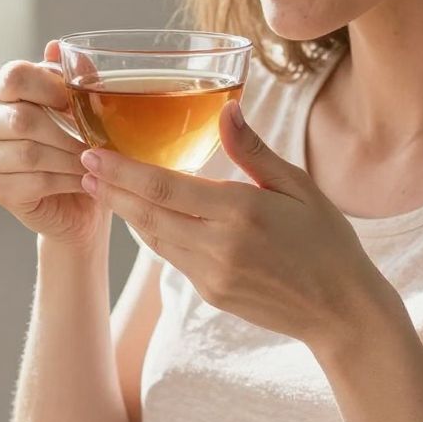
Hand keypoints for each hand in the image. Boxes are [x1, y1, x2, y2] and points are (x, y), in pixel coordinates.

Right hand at [0, 41, 109, 250]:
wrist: (78, 198)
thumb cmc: (76, 144)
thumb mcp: (78, 105)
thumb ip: (71, 76)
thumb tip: (56, 46)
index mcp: (0, 90)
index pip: (14, 76)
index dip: (48, 87)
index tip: (75, 102)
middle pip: (22, 119)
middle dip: (66, 132)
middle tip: (97, 140)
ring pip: (30, 153)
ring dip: (71, 158)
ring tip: (96, 161)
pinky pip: (35, 182)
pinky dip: (67, 180)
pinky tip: (86, 180)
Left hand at [77, 99, 388, 351]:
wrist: (341, 311)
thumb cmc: (328, 242)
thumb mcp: (299, 187)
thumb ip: (254, 151)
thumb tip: (227, 110)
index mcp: (241, 214)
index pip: (165, 189)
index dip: (123, 172)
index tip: (93, 154)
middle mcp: (219, 247)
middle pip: (148, 215)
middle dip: (112, 190)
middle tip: (81, 164)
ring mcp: (211, 275)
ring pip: (155, 239)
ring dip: (127, 212)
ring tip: (102, 186)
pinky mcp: (210, 294)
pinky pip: (172, 258)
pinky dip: (154, 234)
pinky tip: (142, 216)